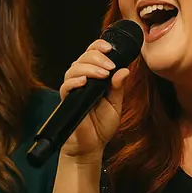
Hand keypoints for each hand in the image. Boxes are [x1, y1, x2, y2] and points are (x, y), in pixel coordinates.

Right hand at [58, 39, 129, 160]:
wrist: (91, 145)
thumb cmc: (101, 125)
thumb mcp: (115, 104)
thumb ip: (118, 87)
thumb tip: (125, 69)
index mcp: (94, 77)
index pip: (92, 54)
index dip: (99, 46)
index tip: (110, 49)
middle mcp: (82, 80)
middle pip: (83, 57)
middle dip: (97, 57)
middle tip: (110, 67)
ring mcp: (73, 89)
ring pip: (74, 68)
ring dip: (89, 68)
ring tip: (103, 75)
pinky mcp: (67, 100)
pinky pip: (66, 86)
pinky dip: (75, 81)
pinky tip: (84, 83)